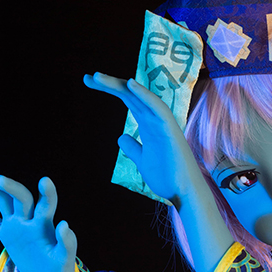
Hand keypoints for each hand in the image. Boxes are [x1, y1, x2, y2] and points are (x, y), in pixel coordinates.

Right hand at [0, 174, 76, 271]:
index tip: (45, 181)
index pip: (47, 204)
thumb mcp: (66, 259)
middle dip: (12, 188)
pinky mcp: (6, 233)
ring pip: (4, 202)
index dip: (47, 193)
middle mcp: (30, 220)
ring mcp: (17, 225)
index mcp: (45, 225)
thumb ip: (67, 243)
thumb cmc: (61, 268)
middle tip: (1, 179)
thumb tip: (64, 223)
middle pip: (21, 198)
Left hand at [83, 73, 205, 204]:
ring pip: (140, 98)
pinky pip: (158, 108)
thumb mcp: (142, 161)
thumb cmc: (168, 177)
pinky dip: (145, 95)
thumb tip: (121, 138)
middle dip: (110, 84)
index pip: (128, 100)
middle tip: (87, 77)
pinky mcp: (170, 131)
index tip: (89, 82)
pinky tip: (130, 84)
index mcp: (148, 125)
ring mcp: (163, 124)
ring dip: (121, 86)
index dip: (110, 89)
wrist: (184, 193)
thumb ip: (133, 148)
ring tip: (98, 77)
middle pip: (131, 95)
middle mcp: (155, 120)